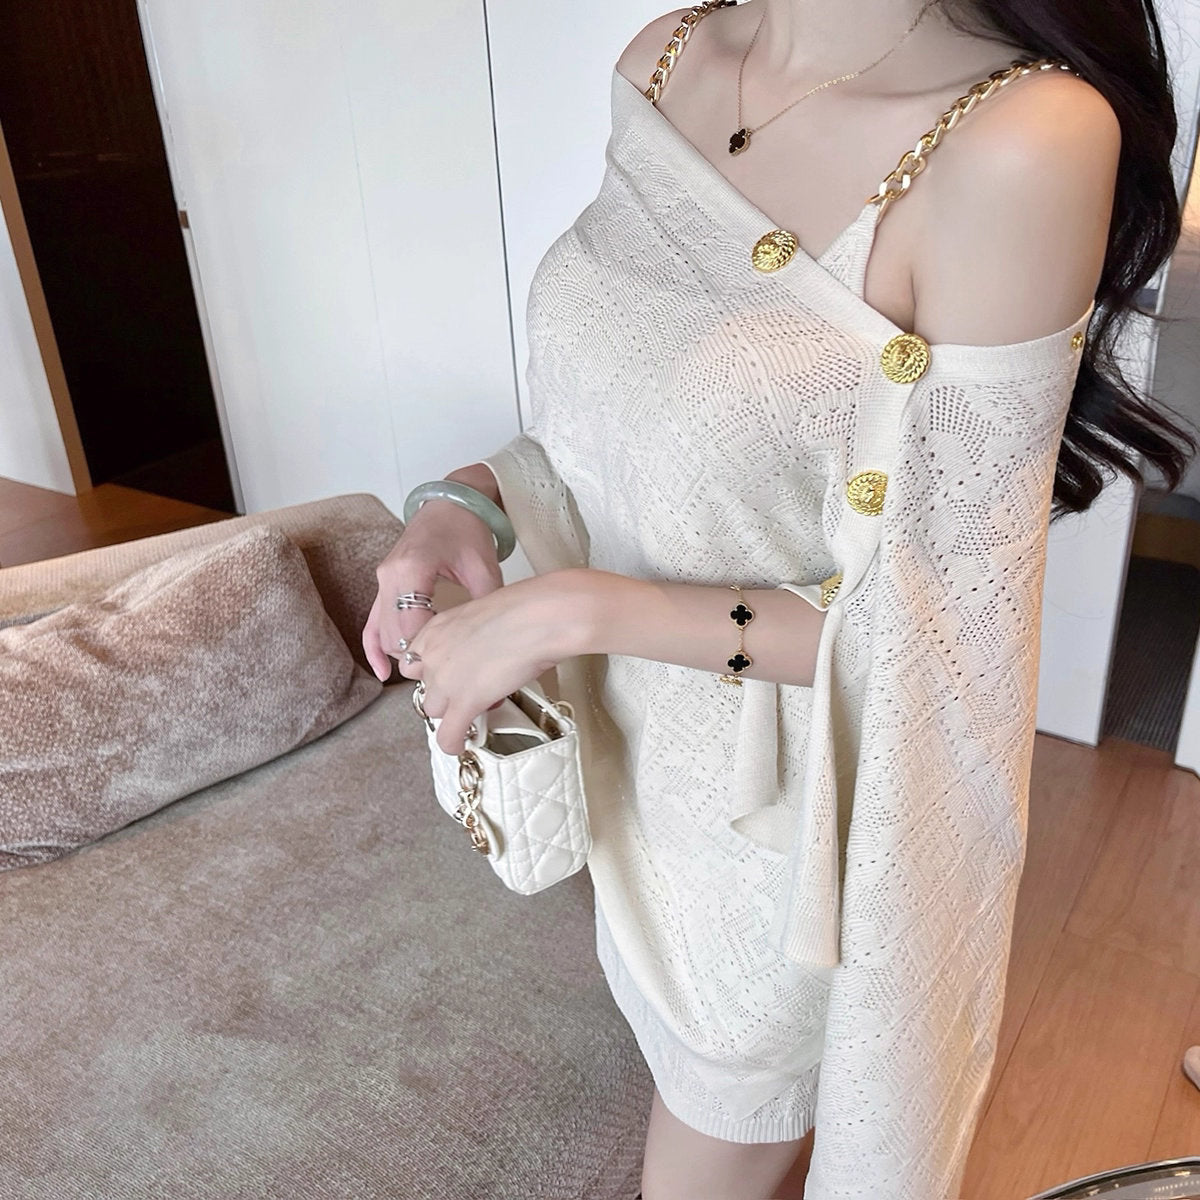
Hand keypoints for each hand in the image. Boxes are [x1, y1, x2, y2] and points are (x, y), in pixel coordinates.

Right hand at [363, 498, 503, 682]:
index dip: (427, 652)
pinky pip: (371, 624)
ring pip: (383, 633)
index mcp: (411, 569)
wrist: (451, 503)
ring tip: (429, 673)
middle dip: (418, 658)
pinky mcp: (383, 587)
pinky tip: (383, 674)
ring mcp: (382, 582)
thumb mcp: (484, 568)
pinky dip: (374, 648)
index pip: (411, 627)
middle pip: (394, 636)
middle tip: (447, 672)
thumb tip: (494, 644)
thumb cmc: (467, 530)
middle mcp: (389, 577)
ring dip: (403, 654)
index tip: (452, 665)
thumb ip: (484, 606)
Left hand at [402, 571, 587, 755]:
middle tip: (471, 688)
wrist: (537, 618)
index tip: (447, 675)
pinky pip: (448, 734)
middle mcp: (434, 655)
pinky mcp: (465, 703)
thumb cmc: (523, 609)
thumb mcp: (483, 612)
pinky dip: (453, 743)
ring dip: (452, 712)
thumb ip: (472, 634)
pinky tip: (460, 745)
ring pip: (434, 711)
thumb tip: (483, 646)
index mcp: (437, 629)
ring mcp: (446, 681)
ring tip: (477, 708)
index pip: (415, 660)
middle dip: (445, 692)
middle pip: (425, 686)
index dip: (433, 671)